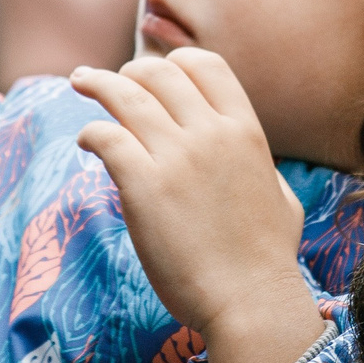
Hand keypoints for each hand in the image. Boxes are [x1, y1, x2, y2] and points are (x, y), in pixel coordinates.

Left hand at [72, 49, 325, 362]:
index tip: (157, 73)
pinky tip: (86, 140)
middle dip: (131, 71)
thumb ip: (263, 169)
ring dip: (98, 82)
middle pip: (159, 74)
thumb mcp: (283, 198)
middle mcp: (211, 134)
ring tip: (81, 80)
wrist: (250, 300)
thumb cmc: (268, 259)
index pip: (206, 65)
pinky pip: (107, 136)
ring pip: (126, 96)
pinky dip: (91, 131)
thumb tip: (255, 163)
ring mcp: (176, 158)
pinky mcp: (143, 186)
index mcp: (246, 130)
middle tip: (113, 81)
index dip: (176, 62)